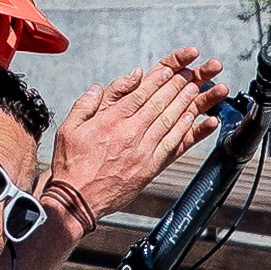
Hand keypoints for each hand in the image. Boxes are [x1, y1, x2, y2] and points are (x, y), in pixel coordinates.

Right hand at [48, 50, 229, 223]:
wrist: (77, 200)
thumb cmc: (72, 165)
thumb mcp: (70, 127)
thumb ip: (87, 103)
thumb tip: (101, 86)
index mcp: (111, 121)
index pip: (140, 94)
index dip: (159, 79)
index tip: (171, 69)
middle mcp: (130, 134)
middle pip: (160, 104)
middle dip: (178, 86)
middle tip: (193, 73)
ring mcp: (143, 151)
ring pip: (171, 121)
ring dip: (188, 103)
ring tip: (200, 90)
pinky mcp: (151, 168)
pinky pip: (174, 145)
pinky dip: (189, 131)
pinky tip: (199, 120)